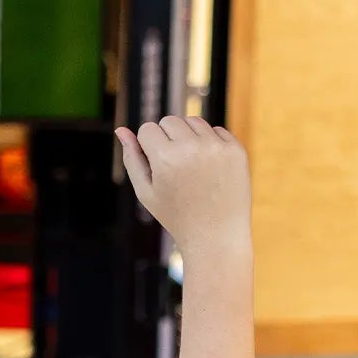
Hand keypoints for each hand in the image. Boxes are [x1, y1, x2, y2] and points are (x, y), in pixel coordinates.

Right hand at [115, 116, 249, 258]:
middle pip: (169, 121)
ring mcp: (216, 147)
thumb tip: (121, 130)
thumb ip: (132, 159)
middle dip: (167, 139)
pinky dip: (211, 145)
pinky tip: (210, 170)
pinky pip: (216, 131)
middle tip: (175, 170)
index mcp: (165, 158)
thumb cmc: (176, 216)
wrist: (216, 236)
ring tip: (192, 168)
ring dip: (189, 137)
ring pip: (193, 121)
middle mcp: (191, 148)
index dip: (148, 147)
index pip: (148, 128)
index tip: (157, 167)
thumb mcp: (146, 192)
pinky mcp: (235, 150)